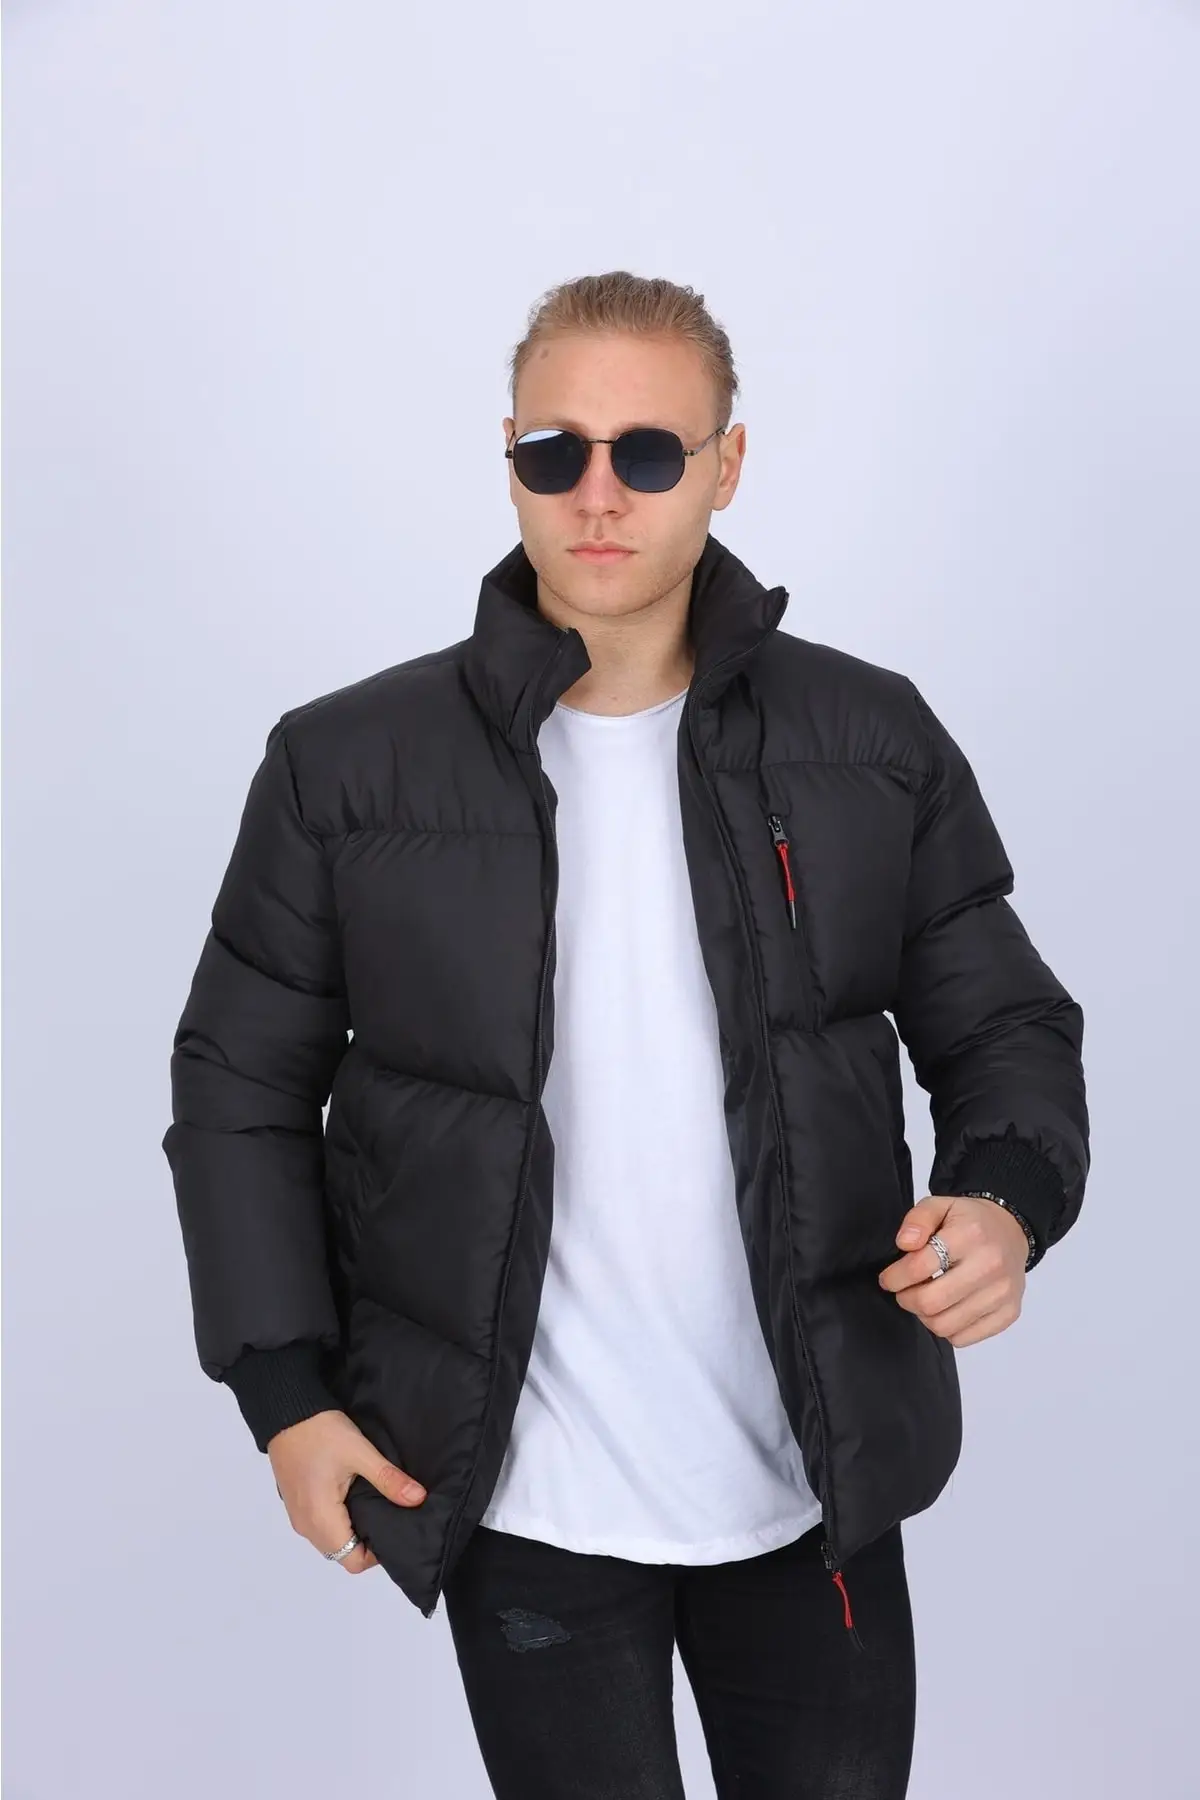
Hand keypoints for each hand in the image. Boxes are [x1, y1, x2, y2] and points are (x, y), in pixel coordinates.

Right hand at [267, 1408, 426, 1573]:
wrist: (286, 1411)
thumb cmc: (321, 1432)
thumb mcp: (360, 1453)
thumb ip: (388, 1480)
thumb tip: (418, 1499)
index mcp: (320, 1518)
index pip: (352, 1560)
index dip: (376, 1554)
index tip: (393, 1527)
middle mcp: (305, 1525)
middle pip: (341, 1554)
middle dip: (366, 1543)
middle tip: (388, 1514)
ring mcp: (298, 1515)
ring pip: (330, 1540)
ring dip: (351, 1531)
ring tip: (374, 1504)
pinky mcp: (296, 1502)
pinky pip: (320, 1525)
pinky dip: (338, 1521)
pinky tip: (353, 1497)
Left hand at [877, 1193, 1029, 1347]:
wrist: (1012, 1232)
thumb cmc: (970, 1222)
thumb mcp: (940, 1205)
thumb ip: (917, 1219)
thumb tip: (904, 1244)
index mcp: (970, 1235)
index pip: (919, 1267)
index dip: (894, 1277)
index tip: (888, 1279)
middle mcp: (990, 1265)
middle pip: (930, 1302)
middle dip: (906, 1299)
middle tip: (904, 1291)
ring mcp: (1002, 1293)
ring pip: (944, 1326)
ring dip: (924, 1316)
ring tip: (924, 1299)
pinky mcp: (1008, 1313)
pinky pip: (964, 1338)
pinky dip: (947, 1329)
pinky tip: (947, 1309)